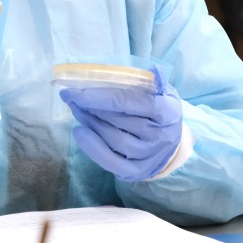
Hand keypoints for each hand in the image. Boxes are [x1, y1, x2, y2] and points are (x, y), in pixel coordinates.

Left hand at [59, 68, 182, 181]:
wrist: (171, 143)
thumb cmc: (159, 109)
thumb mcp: (161, 90)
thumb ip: (145, 79)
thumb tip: (119, 70)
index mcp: (166, 111)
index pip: (127, 101)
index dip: (99, 95)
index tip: (75, 89)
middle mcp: (160, 136)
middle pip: (118, 120)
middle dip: (90, 106)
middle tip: (71, 96)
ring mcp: (149, 156)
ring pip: (113, 139)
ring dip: (90, 123)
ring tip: (76, 110)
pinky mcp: (138, 172)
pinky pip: (112, 162)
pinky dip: (92, 148)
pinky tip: (80, 132)